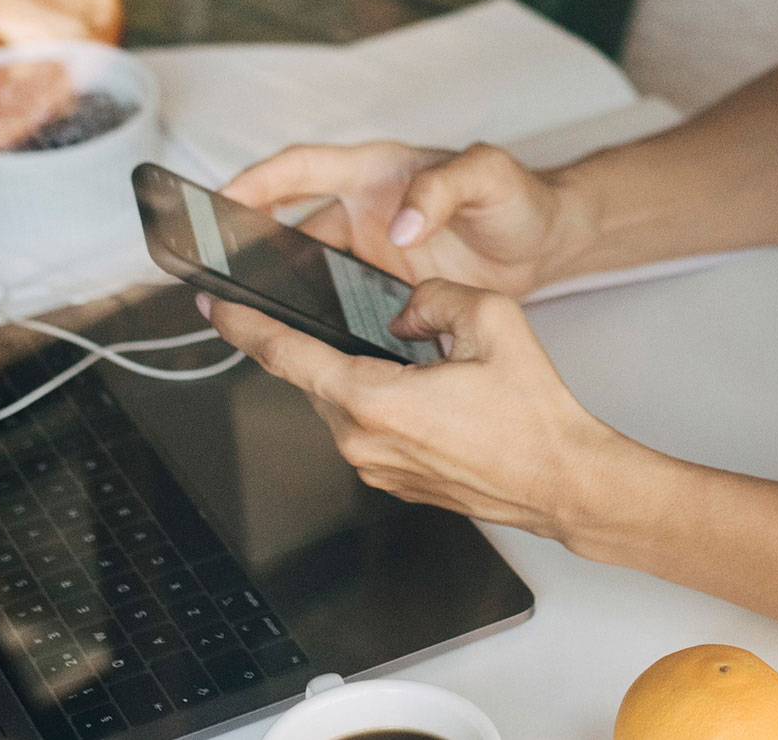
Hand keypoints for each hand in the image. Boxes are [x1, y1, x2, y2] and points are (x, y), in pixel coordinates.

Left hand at [198, 281, 642, 542]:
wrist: (563, 481)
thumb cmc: (533, 415)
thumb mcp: (490, 318)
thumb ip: (433, 296)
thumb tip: (404, 310)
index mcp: (374, 399)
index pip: (285, 355)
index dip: (243, 326)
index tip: (214, 306)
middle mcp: (362, 440)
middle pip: (314, 375)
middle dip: (327, 342)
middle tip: (363, 320)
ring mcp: (374, 467)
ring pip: (339, 401)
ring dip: (358, 372)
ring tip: (415, 359)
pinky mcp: (391, 481)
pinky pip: (364, 428)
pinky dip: (378, 401)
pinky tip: (425, 391)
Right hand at [220, 141, 590, 298]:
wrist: (548, 242)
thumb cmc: (520, 197)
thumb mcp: (490, 176)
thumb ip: (444, 189)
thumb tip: (402, 223)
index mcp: (377, 172)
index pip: (300, 168)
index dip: (256, 181)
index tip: (221, 201)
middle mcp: (363, 210)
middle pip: (288, 226)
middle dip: (247, 247)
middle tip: (212, 274)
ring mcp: (370, 252)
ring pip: (306, 271)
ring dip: (277, 290)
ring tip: (245, 316)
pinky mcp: (383, 290)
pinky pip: (336, 304)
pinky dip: (317, 321)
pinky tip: (307, 344)